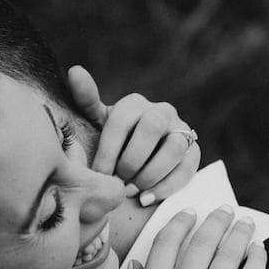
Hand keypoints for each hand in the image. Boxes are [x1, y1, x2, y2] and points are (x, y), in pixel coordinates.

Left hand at [68, 64, 200, 204]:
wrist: (140, 162)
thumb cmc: (114, 143)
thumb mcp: (98, 124)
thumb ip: (86, 101)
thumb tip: (75, 70)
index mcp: (134, 103)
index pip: (121, 120)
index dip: (108, 151)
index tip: (98, 174)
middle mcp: (161, 111)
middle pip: (151, 128)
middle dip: (132, 159)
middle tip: (118, 181)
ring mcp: (181, 130)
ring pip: (173, 147)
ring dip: (150, 173)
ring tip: (132, 191)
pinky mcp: (194, 152)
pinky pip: (186, 168)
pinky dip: (166, 187)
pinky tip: (146, 198)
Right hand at [113, 207, 265, 268]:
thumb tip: (138, 264)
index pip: (168, 240)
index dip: (181, 222)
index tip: (190, 214)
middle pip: (203, 241)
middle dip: (216, 220)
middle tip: (226, 210)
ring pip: (229, 254)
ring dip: (240, 233)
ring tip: (246, 223)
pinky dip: (255, 260)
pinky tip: (259, 250)